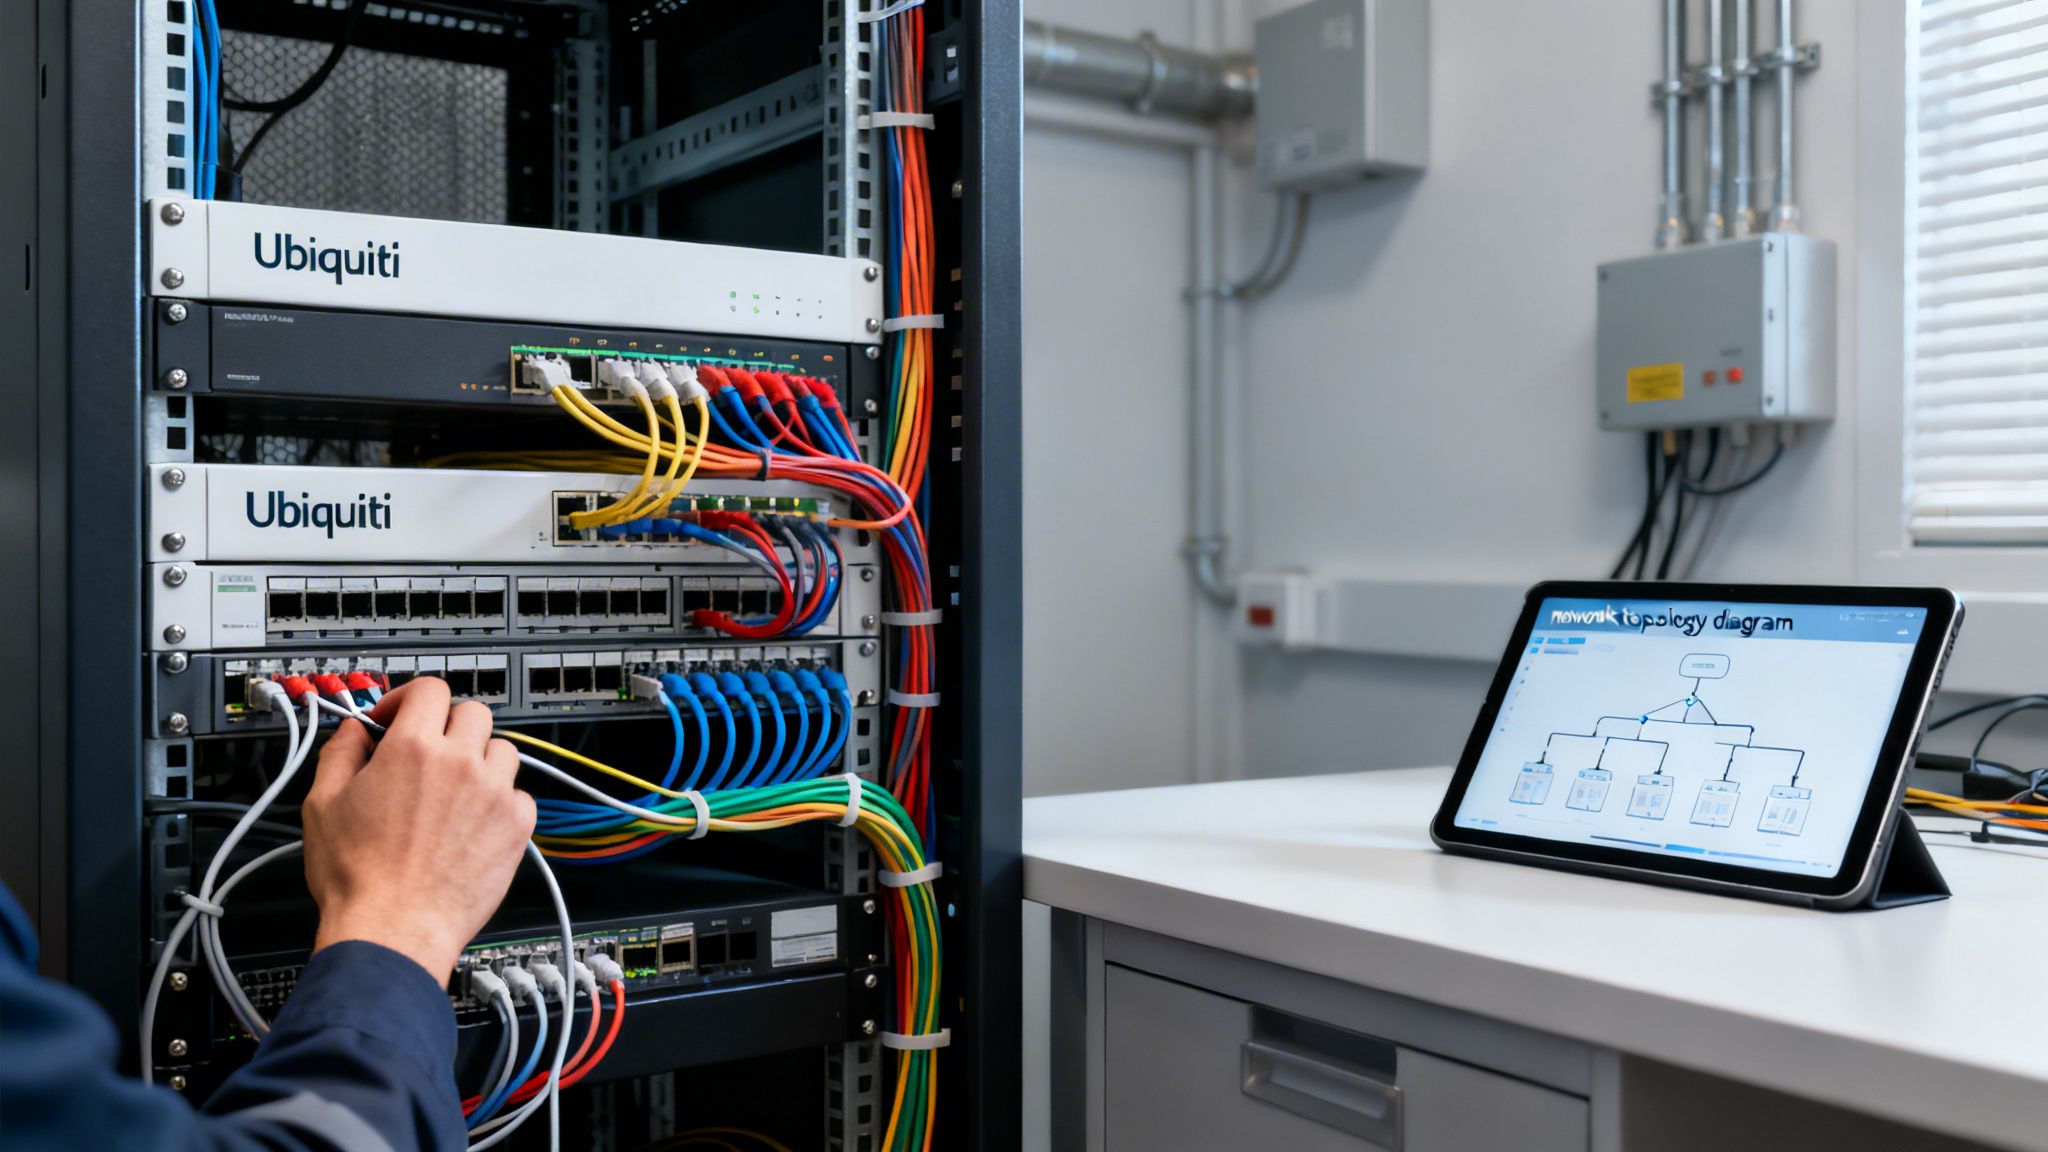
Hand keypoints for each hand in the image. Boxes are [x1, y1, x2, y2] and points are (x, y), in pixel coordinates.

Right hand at [300, 678, 535, 983]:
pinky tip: (473, 821)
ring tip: (453, 787)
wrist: (394, 929)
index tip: (398, 718)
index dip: (409, 698)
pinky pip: (519, 794)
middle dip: (447, 724)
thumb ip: (340, 753)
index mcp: (413, 749)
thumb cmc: (357, 876)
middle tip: (427, 750)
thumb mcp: (322, 803)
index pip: (429, 689)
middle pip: (472, 712)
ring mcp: (494, 794)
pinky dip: (500, 800)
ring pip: (502, 750)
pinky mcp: (516, 827)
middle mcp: (461, 764)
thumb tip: (353, 730)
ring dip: (479, 759)